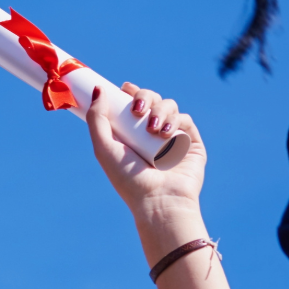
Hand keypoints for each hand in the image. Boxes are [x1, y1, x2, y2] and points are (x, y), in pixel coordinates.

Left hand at [86, 83, 207, 251]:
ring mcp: (171, 136)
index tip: (124, 88)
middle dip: (145, 97)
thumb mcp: (104, 148)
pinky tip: (165, 134)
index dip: (130, 92)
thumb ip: (98, 120)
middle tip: (137, 111)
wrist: (157, 199)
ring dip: (160, 110)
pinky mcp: (191, 142)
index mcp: (130, 134)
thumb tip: (99, 90)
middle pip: (151, 99)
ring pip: (168, 106)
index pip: (131, 104)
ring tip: (152, 130)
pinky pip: (184, 119)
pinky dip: (175, 121)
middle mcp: (150, 133)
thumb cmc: (128, 179)